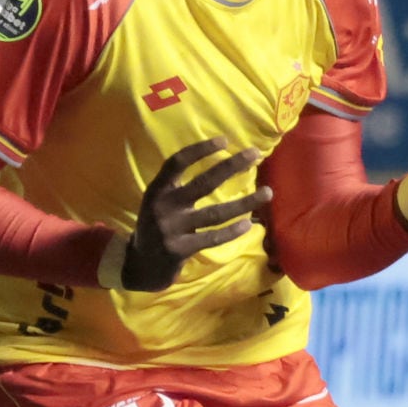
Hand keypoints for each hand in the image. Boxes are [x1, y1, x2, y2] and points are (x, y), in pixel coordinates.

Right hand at [121, 137, 271, 293]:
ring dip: (244, 203)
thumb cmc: (156, 227)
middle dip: (231, 166)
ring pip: (215, 213)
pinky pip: (212, 238)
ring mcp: (172, 229)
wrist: (140, 265)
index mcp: (157, 190)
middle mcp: (163, 206)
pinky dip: (231, 231)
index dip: (200, 150)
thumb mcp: (158, 202)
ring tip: (267, 192)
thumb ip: (178, 188)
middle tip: (255, 153)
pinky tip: (249, 224)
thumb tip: (218, 168)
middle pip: (203, 183)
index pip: (177, 163)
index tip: (224, 140)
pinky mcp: (180, 249)